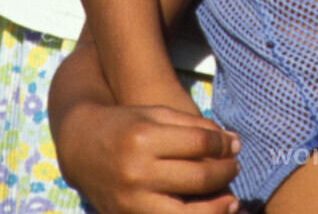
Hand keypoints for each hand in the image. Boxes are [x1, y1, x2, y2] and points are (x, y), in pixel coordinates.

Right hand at [55, 99, 240, 213]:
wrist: (81, 148)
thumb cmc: (125, 124)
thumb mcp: (156, 114)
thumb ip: (193, 127)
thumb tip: (231, 143)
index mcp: (144, 138)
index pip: (198, 145)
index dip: (223, 145)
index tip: (235, 144)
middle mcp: (137, 173)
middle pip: (197, 178)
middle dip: (224, 173)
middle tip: (235, 167)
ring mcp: (131, 202)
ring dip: (216, 208)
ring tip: (232, 199)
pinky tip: (209, 213)